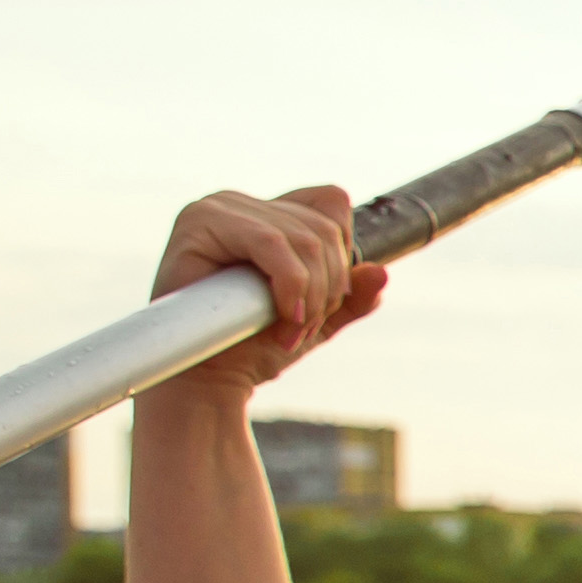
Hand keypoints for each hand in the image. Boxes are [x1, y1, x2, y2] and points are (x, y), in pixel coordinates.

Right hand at [149, 187, 384, 400]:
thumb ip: (353, 298)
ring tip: (291, 331)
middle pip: (323, 228)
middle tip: (304, 329)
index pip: (331, 204)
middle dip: (328, 288)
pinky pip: (270, 244)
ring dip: (311, 295)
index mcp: (266, 212)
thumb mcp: (318, 319)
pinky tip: (286, 317)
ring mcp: (217, 208)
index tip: (324, 302)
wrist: (206, 379)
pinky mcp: (199, 223)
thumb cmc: (252, 346)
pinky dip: (290, 285)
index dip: (341, 253)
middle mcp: (240, 202)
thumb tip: (382, 273)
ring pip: (304, 239)